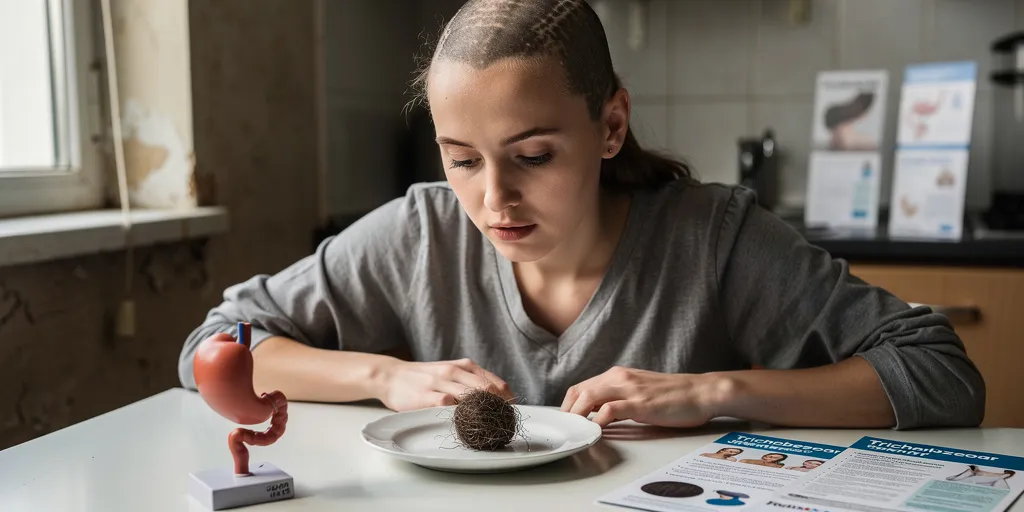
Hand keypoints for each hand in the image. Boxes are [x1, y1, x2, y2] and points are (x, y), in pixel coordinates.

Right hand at [376, 357, 512, 411]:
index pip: (495, 383)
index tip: (513, 413)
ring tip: (489, 426)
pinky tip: (464, 424)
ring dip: (482, 412)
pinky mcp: (426, 396)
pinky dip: (459, 415)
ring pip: (470, 396)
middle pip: (487, 390)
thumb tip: (497, 398)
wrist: (391, 375)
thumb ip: (471, 381)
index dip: (508, 399)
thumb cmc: (424, 377)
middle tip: (504, 423)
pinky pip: (448, 405)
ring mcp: (440, 383)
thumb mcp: (451, 372)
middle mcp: (454, 371)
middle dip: (499, 407)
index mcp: (464, 366)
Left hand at [560, 366, 718, 427]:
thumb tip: (600, 416)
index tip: (566, 421)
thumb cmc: (674, 395)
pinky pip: (609, 410)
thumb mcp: (640, 393)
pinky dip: (597, 421)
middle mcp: (620, 377)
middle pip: (579, 391)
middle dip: (567, 412)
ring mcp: (629, 389)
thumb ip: (620, 400)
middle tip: (565, 429)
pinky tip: (595, 431)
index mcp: (618, 375)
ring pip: (589, 397)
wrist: (701, 392)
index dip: (568, 404)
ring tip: (574, 431)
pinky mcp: (640, 403)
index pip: (582, 387)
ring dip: (577, 416)